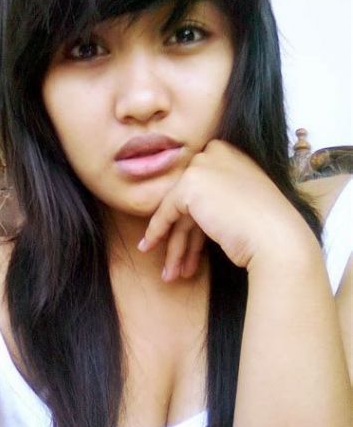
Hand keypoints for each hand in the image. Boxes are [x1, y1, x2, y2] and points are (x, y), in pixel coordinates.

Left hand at [138, 139, 312, 280]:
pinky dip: (156, 232)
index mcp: (232, 154)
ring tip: (170, 273)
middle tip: (176, 265)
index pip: (203, 189)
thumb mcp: (242, 204)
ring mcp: (203, 166)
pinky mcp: (191, 184)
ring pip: (179, 211)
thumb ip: (217, 200)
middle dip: (182, 237)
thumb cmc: (268, 230)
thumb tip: (193, 215)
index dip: (194, 222)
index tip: (189, 245)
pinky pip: (166, 212)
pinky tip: (148, 248)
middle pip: (190, 201)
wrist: (277, 239)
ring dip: (174, 245)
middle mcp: (217, 153)